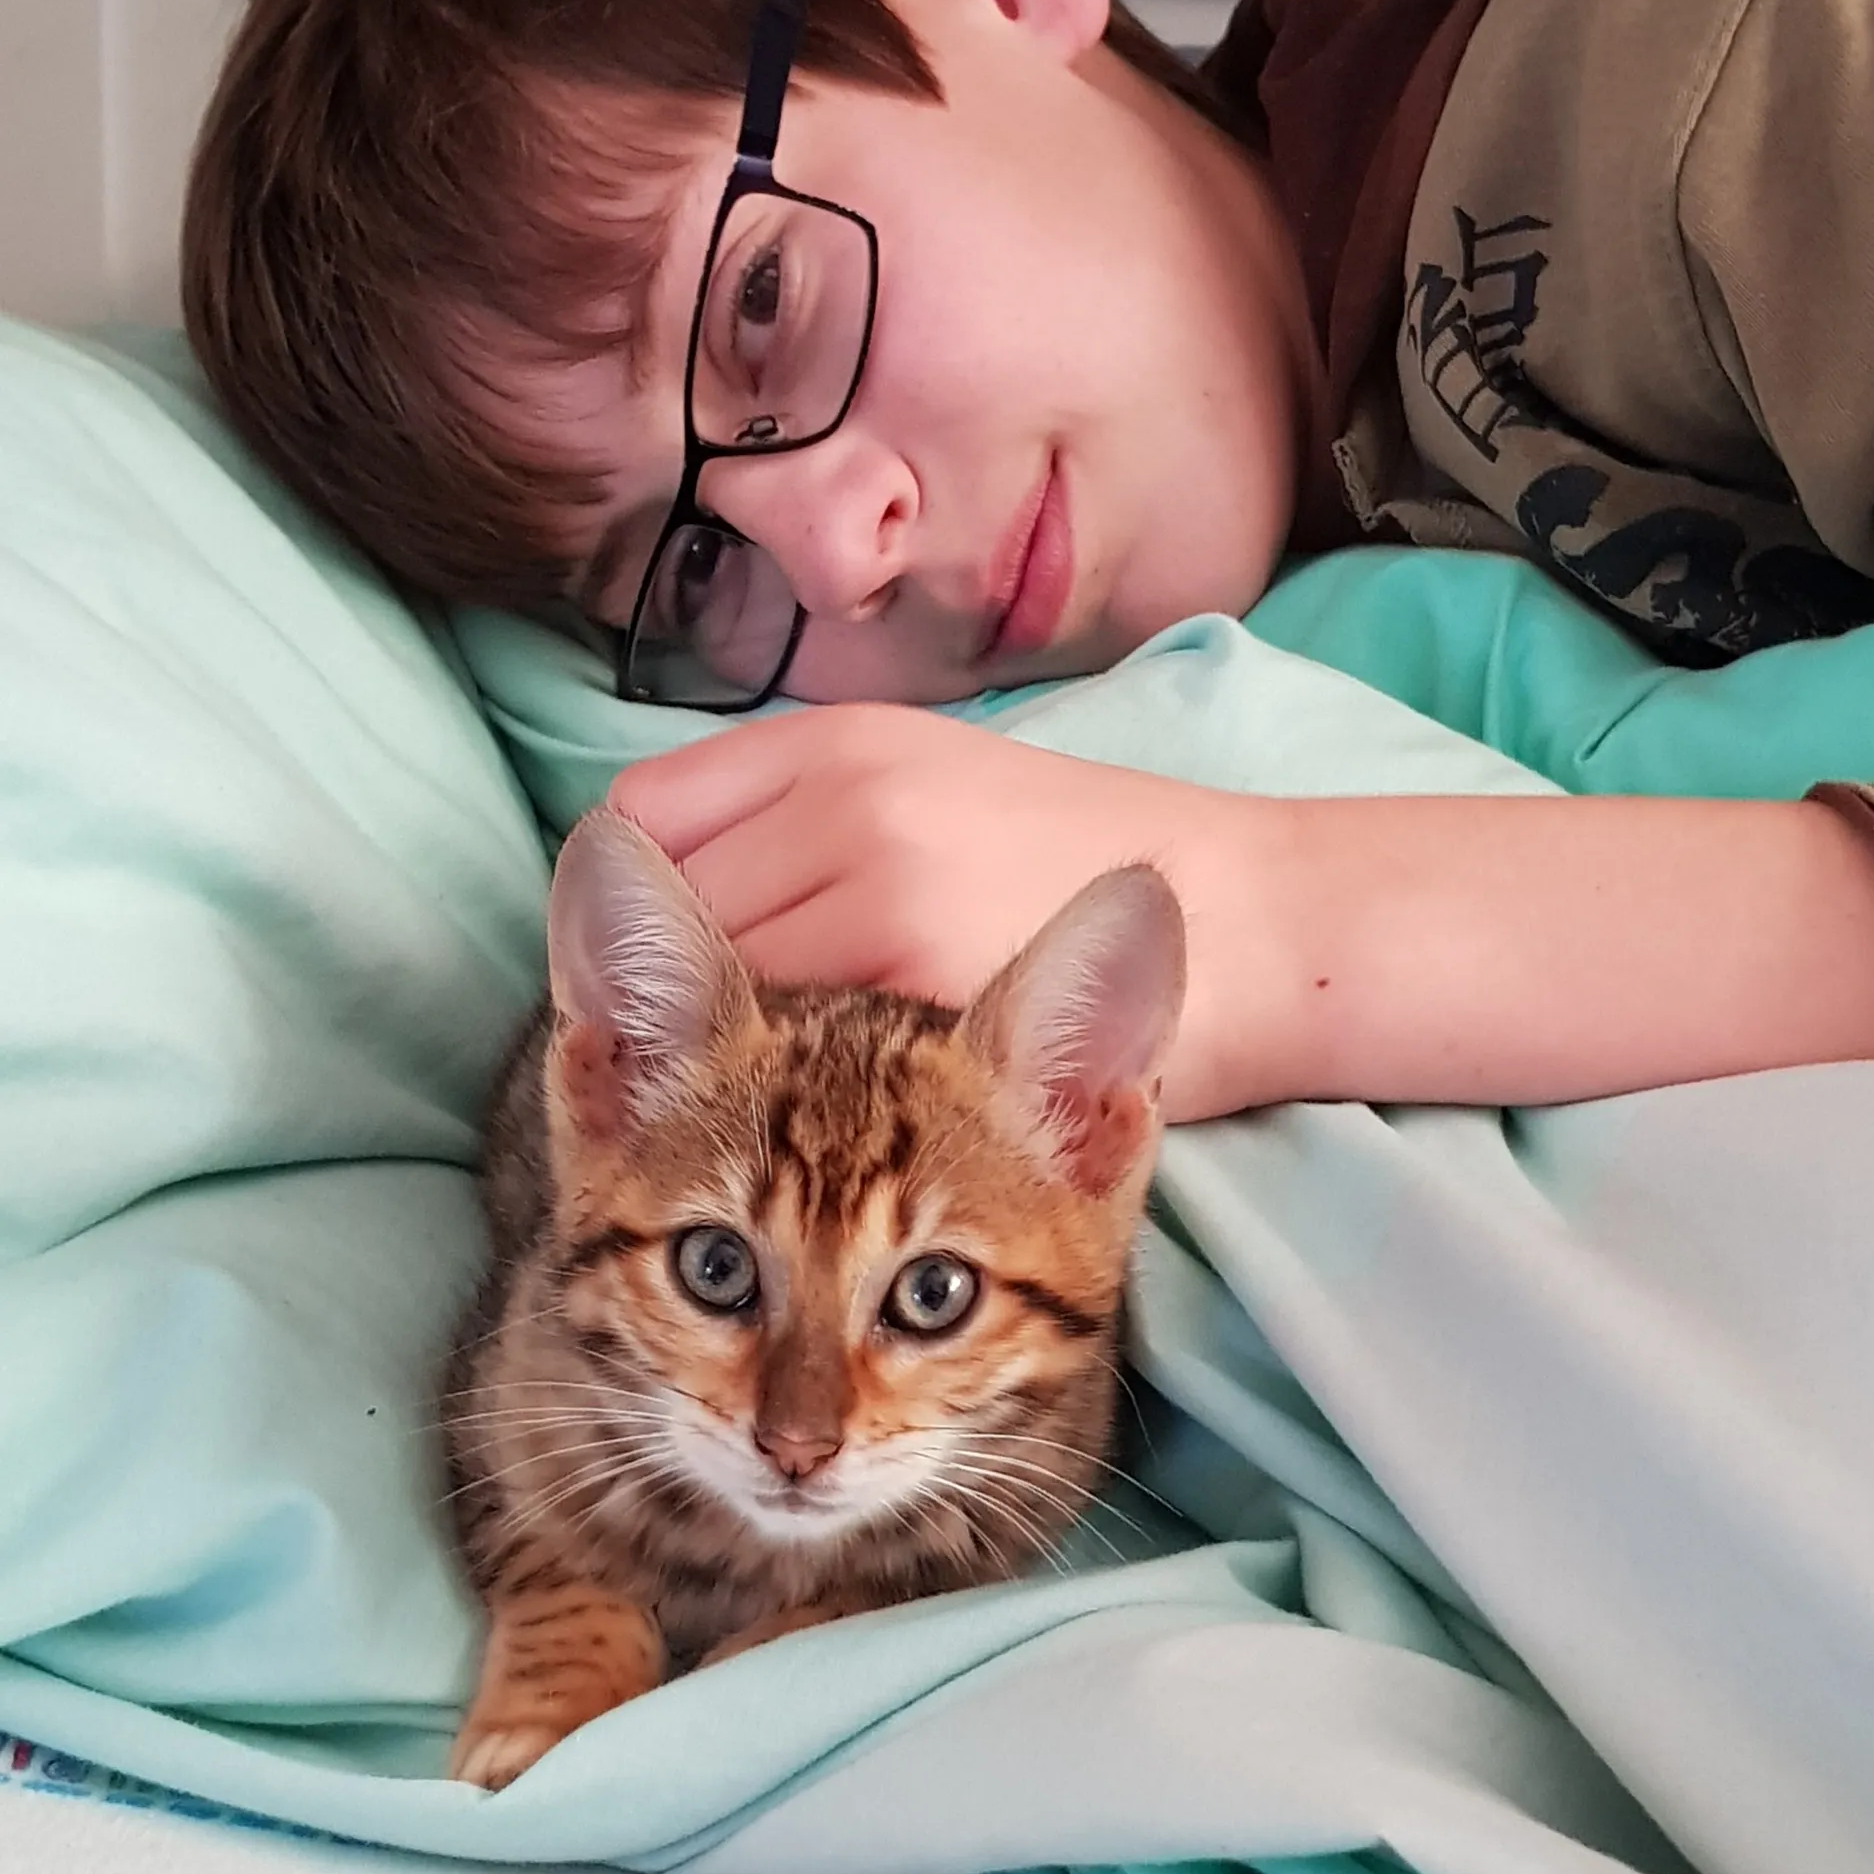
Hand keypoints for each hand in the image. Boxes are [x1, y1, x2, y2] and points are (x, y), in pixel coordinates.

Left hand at [607, 706, 1257, 1114]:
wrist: (1243, 923)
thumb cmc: (1084, 868)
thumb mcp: (932, 785)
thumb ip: (805, 821)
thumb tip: (652, 887)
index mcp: (837, 743)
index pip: (639, 826)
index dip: (630, 917)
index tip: (666, 975)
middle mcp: (845, 801)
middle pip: (659, 925)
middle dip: (670, 1003)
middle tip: (723, 1064)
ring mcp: (883, 895)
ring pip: (715, 1003)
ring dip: (722, 1063)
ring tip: (786, 1105)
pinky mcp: (926, 996)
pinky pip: (788, 1063)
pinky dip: (782, 1108)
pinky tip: (838, 1131)